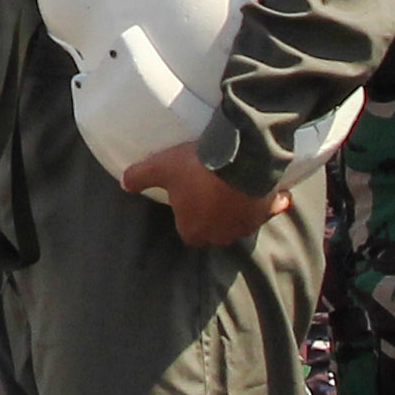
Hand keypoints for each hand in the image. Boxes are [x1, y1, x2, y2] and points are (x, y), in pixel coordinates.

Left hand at [121, 140, 284, 252]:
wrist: (241, 160)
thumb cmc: (197, 169)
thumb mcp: (161, 168)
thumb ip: (140, 177)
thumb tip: (124, 182)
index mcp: (194, 230)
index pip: (187, 232)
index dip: (186, 217)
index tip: (186, 200)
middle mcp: (221, 234)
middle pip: (215, 230)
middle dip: (213, 216)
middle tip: (211, 192)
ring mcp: (246, 224)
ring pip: (241, 221)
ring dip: (239, 209)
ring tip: (236, 188)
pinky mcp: (267, 211)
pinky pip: (268, 209)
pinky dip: (270, 202)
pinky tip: (271, 191)